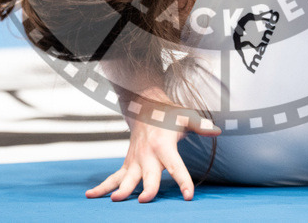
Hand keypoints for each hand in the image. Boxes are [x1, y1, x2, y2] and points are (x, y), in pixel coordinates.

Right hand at [86, 111, 220, 202]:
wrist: (145, 106)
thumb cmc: (169, 114)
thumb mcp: (186, 116)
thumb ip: (200, 125)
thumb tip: (217, 130)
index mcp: (164, 145)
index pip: (175, 166)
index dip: (183, 181)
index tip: (188, 196)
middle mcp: (147, 155)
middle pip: (148, 176)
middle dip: (147, 188)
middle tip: (145, 200)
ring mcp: (135, 161)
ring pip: (126, 178)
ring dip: (121, 190)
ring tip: (115, 201)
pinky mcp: (127, 164)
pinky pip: (113, 177)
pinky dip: (102, 187)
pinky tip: (90, 196)